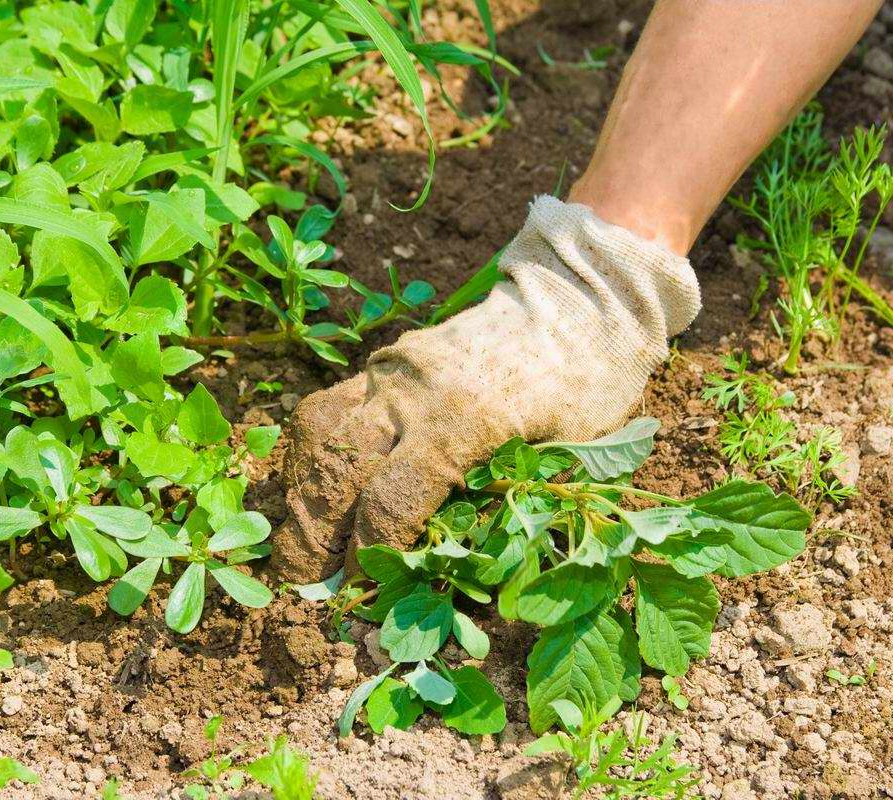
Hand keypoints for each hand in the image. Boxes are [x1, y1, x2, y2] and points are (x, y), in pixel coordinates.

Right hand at [270, 197, 700, 582]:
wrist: (581, 298)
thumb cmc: (589, 386)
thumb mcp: (572, 457)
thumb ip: (512, 508)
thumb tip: (453, 573)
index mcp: (465, 420)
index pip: (391, 502)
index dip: (370, 556)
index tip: (364, 592)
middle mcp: (414, 391)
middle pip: (337, 468)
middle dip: (312, 534)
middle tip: (308, 581)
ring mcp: (393, 369)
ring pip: (319, 432)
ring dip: (302, 491)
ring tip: (304, 538)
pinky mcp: (386, 359)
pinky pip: (331, 407)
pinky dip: (317, 453)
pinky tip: (320, 487)